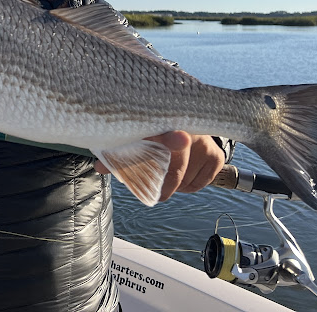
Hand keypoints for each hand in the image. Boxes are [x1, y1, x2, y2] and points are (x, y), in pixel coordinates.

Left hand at [95, 132, 224, 200]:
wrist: (189, 128)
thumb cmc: (155, 134)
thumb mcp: (137, 139)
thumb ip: (118, 152)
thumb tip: (100, 167)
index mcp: (165, 121)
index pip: (166, 131)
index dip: (171, 136)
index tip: (181, 139)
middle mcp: (188, 128)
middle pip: (176, 165)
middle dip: (162, 185)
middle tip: (156, 194)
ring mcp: (204, 142)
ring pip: (185, 180)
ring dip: (173, 186)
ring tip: (168, 173)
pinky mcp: (216, 155)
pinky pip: (197, 184)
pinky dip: (187, 186)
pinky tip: (182, 174)